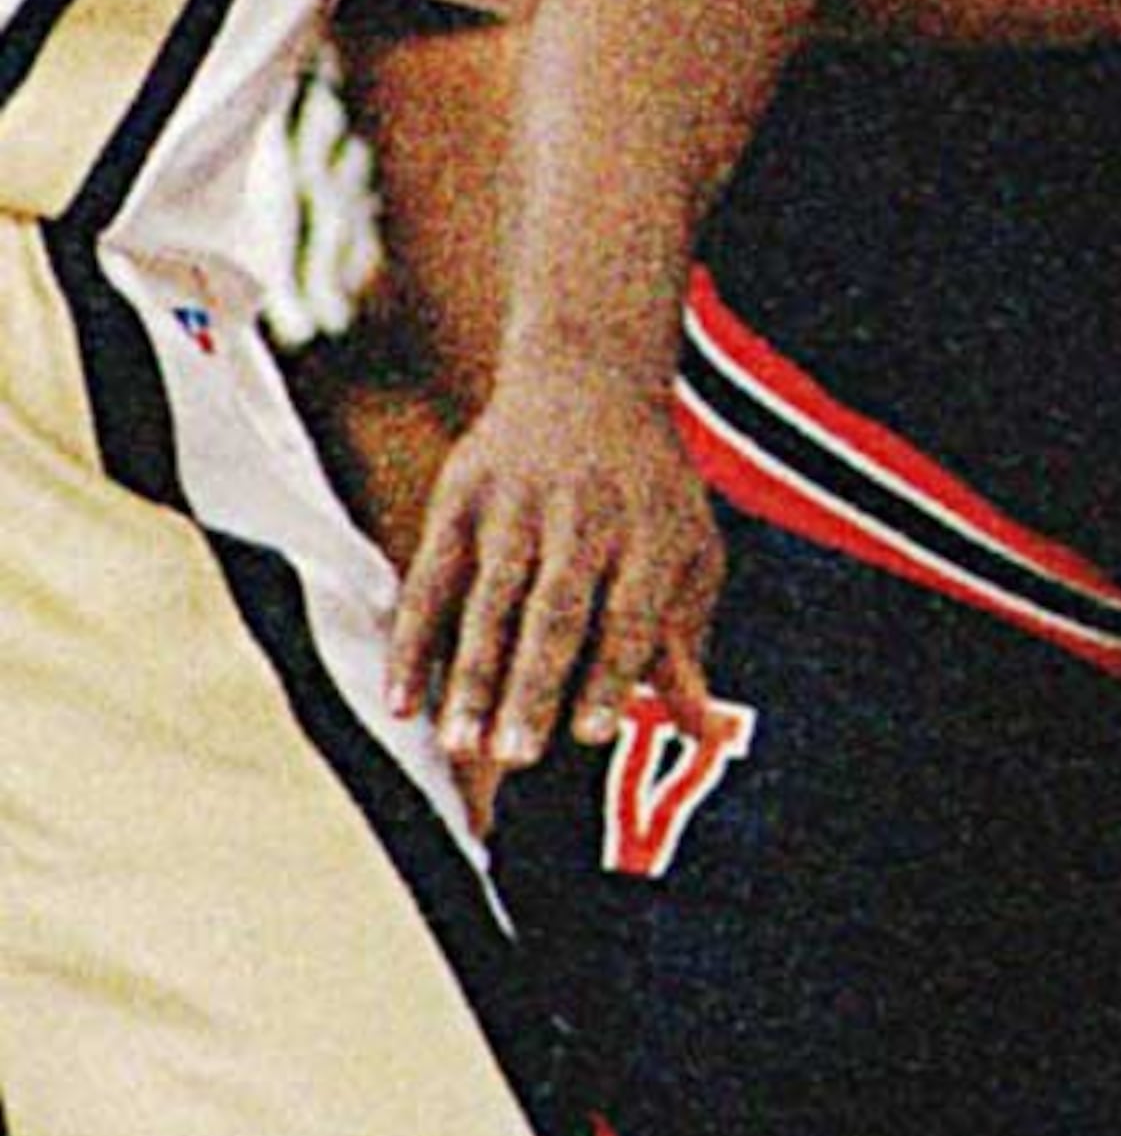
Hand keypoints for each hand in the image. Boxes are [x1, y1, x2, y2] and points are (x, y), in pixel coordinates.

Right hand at [384, 367, 723, 774]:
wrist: (588, 378)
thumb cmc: (649, 490)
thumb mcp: (688, 548)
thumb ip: (683, 640)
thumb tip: (704, 732)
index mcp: (650, 533)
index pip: (630, 614)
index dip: (612, 674)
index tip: (592, 736)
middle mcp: (584, 518)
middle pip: (555, 611)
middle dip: (534, 685)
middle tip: (516, 757)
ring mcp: (517, 506)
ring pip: (488, 601)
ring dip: (470, 675)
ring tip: (459, 744)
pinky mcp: (459, 498)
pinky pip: (429, 579)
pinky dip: (412, 641)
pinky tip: (400, 700)